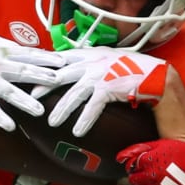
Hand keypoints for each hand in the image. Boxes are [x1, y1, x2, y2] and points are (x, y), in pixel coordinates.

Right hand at [0, 33, 63, 131]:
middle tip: (59, 81)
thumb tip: (33, 52)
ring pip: (9, 91)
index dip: (46, 58)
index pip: (29, 53)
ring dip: (25, 101)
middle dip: (42, 76)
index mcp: (1, 49)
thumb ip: (10, 48)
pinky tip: (10, 126)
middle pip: (23, 70)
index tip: (63, 61)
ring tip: (40, 111)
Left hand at [41, 46, 169, 135]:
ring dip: (62, 109)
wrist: (153, 73)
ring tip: (52, 121)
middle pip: (61, 75)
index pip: (61, 59)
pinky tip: (77, 130)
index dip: (45, 66)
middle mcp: (91, 63)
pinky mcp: (109, 88)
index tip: (31, 73)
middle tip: (32, 98)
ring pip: (74, 94)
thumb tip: (71, 69)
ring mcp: (99, 75)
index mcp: (89, 54)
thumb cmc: (130, 67)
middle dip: (45, 86)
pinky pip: (93, 106)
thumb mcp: (106, 59)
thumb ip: (89, 62)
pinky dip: (84, 119)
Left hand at [119, 136, 184, 184]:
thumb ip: (144, 148)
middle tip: (144, 177)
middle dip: (137, 179)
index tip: (138, 166)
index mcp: (149, 160)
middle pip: (133, 181)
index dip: (133, 166)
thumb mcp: (165, 144)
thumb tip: (124, 155)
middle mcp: (152, 176)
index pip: (130, 165)